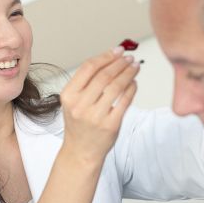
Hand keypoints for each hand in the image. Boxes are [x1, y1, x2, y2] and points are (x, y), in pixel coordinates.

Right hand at [59, 46, 138, 162]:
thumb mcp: (74, 102)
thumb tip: (110, 59)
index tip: (117, 51)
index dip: (105, 56)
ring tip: (135, 66)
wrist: (81, 151)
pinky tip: (134, 82)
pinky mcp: (110, 124)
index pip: (88, 68)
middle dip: (119, 63)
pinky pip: (125, 101)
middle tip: (129, 57)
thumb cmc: (80, 124)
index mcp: (69, 96)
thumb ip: (87, 82)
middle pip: (104, 75)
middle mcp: (80, 105)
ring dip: (128, 73)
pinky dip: (131, 88)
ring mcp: (96, 116)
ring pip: (116, 86)